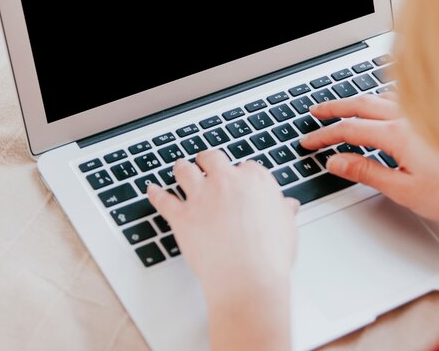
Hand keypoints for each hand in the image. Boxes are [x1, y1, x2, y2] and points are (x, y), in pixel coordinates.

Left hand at [147, 150, 298, 301]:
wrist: (248, 280)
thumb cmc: (270, 257)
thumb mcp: (286, 228)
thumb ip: (282, 211)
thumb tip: (286, 206)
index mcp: (254, 180)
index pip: (245, 166)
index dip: (240, 174)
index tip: (238, 181)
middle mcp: (226, 181)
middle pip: (212, 158)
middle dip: (208, 160)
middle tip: (206, 164)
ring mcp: (201, 196)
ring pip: (184, 170)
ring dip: (181, 168)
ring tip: (180, 167)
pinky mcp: (182, 216)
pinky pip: (163, 199)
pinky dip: (155, 193)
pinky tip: (152, 190)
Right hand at [301, 93, 438, 223]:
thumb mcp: (405, 190)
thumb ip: (367, 172)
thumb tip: (336, 162)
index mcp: (397, 135)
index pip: (349, 130)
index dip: (324, 135)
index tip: (308, 141)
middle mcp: (408, 116)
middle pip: (360, 104)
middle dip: (333, 108)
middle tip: (314, 113)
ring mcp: (422, 112)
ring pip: (379, 97)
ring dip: (355, 101)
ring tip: (341, 107)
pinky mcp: (434, 115)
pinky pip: (400, 96)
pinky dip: (381, 96)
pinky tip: (381, 99)